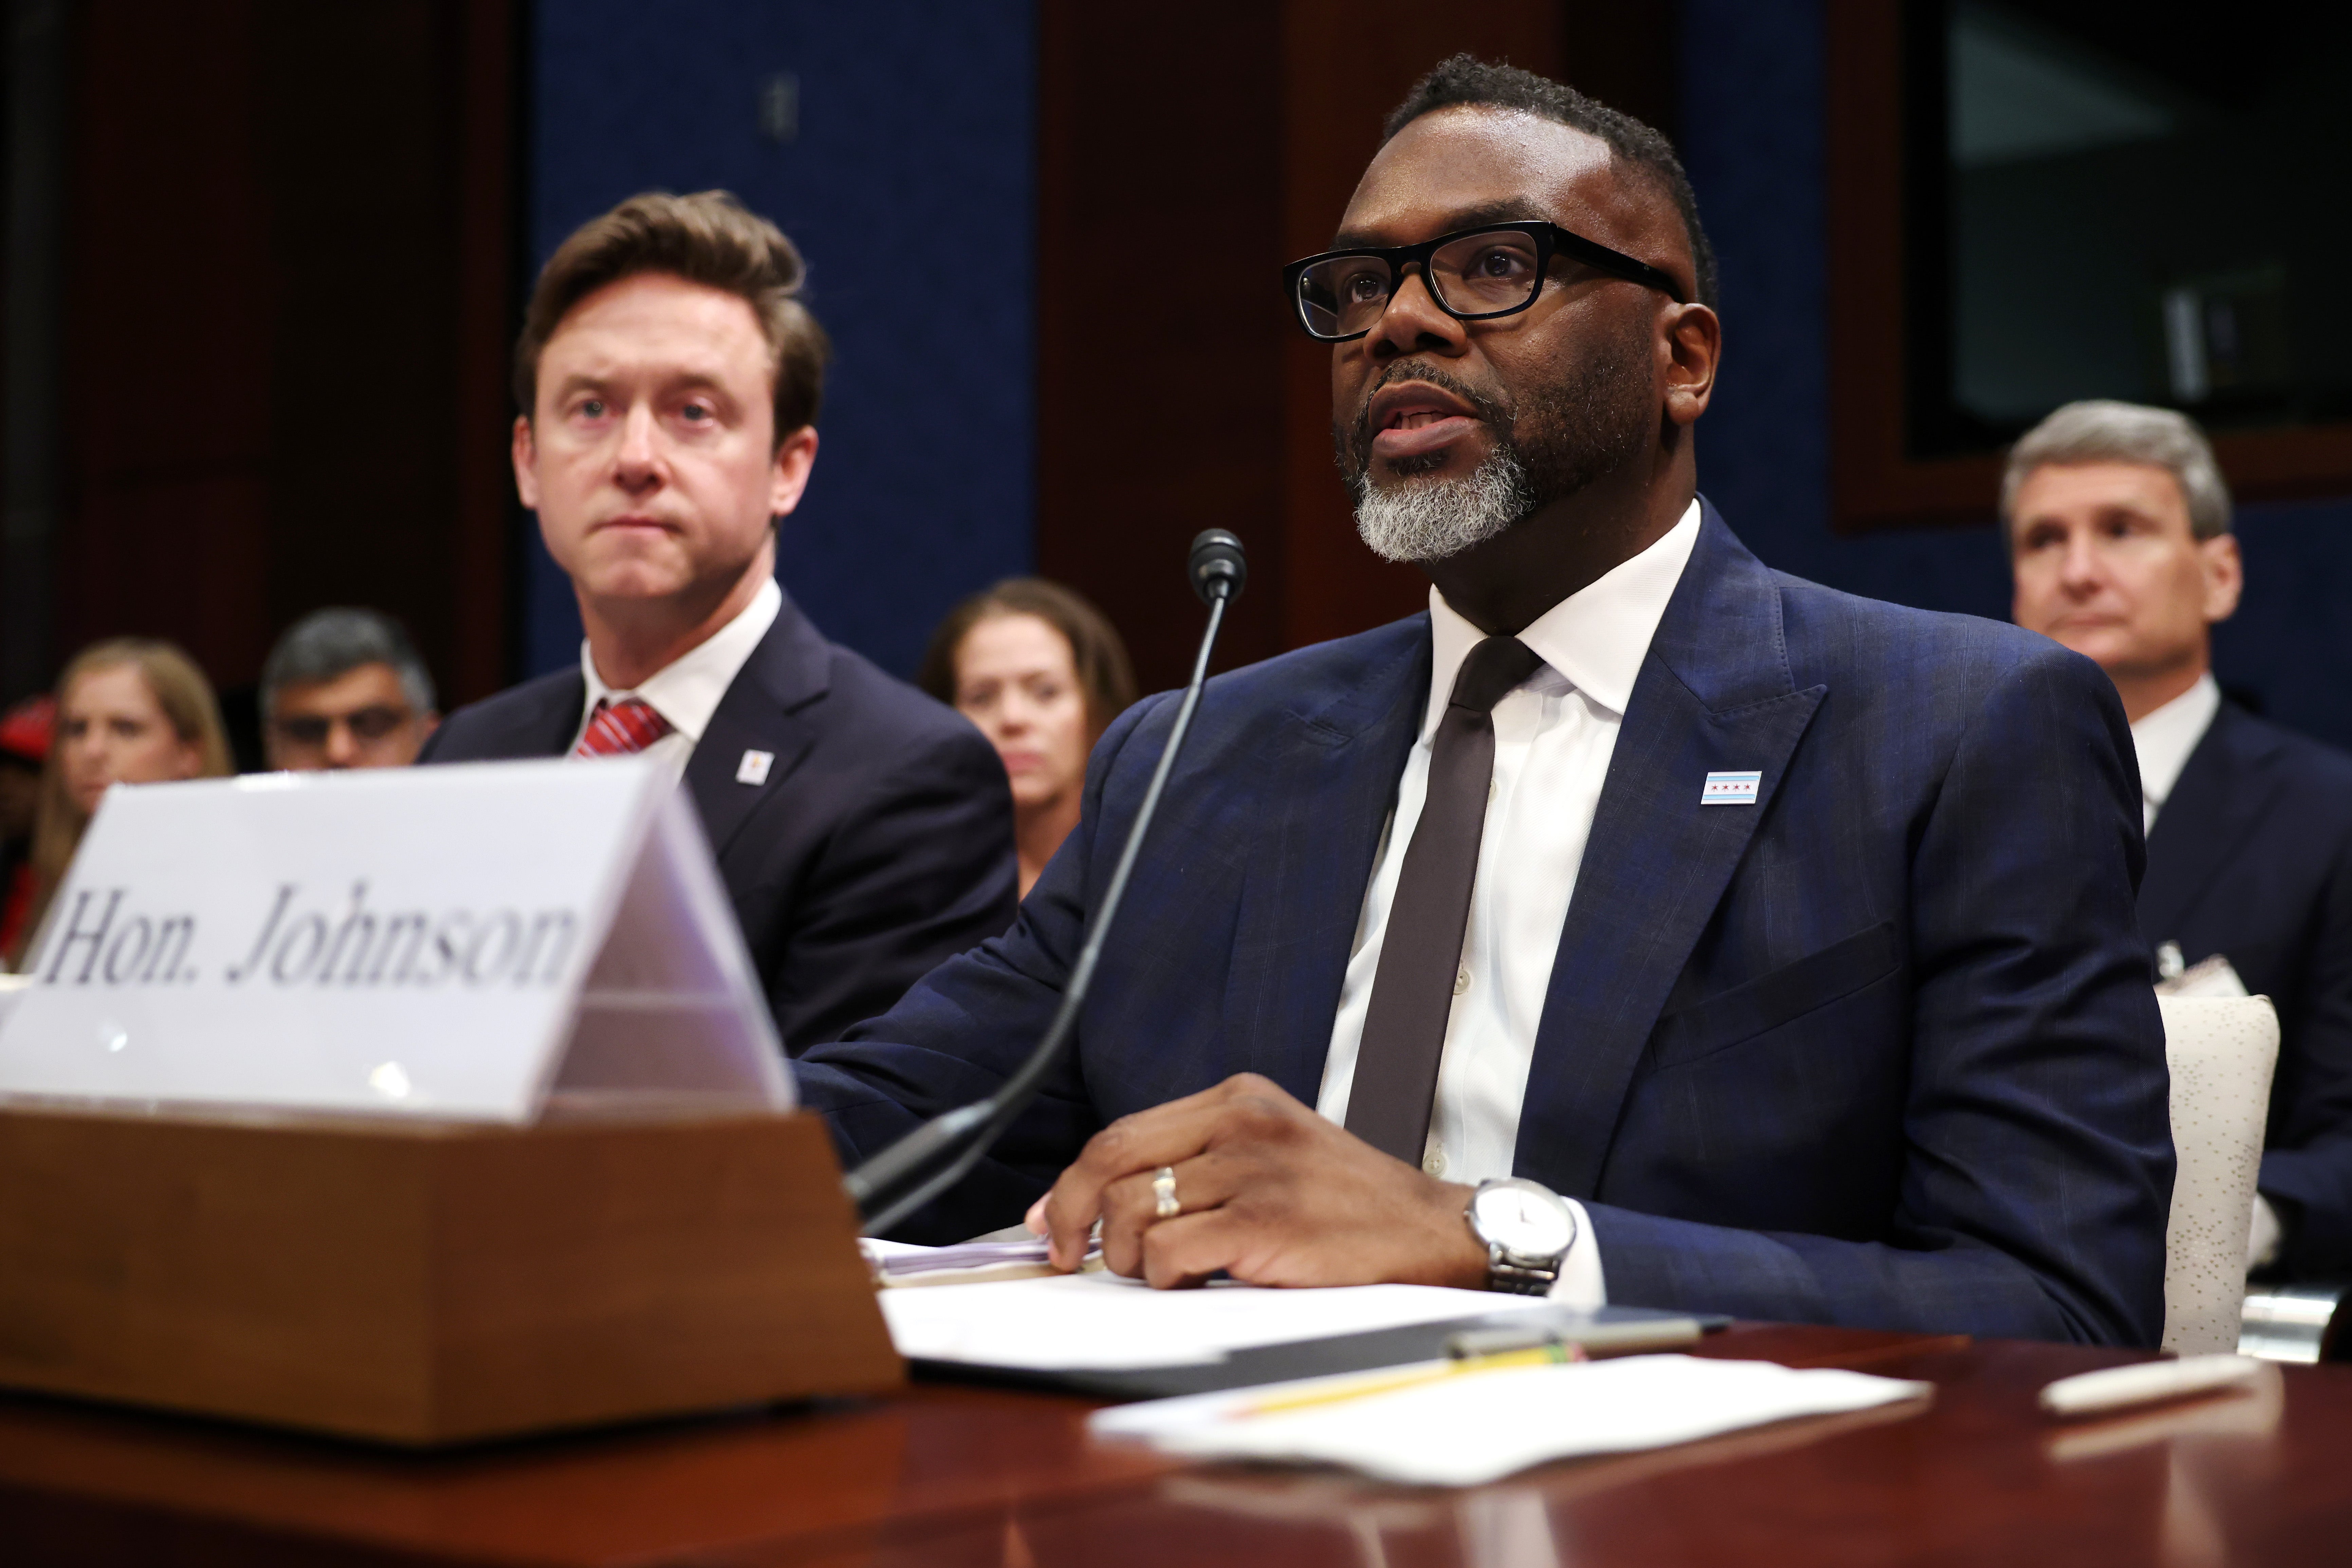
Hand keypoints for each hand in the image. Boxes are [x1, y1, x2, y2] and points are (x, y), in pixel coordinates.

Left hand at [1023, 1073, 1489, 1289]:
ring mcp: (1253, 1170)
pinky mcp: (1265, 1220)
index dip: (1072, 1181)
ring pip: (1135, 1212)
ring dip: (1130, 1257)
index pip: (1122, 1133)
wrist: (1430, 1232)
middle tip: (1069, 1256)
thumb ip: (1195, 1165)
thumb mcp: (1271, 1153)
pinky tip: (1195, 1279)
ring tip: (1164, 1272)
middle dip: (1072, 1215)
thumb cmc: (1346, 1205)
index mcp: (1237, 1100)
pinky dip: (1166, 1275)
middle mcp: (1240, 1124)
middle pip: (1111, 1160)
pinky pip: (1171, 1251)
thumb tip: (1101, 1206)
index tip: (1050, 1218)